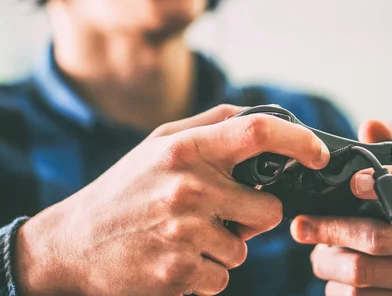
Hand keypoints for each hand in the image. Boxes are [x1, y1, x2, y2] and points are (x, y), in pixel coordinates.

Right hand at [15, 104, 330, 295]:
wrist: (73, 244)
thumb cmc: (124, 189)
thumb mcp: (159, 144)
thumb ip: (209, 125)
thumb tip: (257, 115)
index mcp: (185, 149)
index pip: (257, 133)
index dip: (299, 140)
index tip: (318, 153)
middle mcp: (188, 187)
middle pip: (269, 208)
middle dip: (255, 216)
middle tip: (221, 214)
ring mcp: (184, 232)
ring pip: (245, 248)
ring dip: (225, 245)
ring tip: (186, 236)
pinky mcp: (180, 273)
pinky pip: (224, 276)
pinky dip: (207, 272)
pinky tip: (176, 258)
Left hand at [290, 120, 391, 295]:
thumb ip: (385, 150)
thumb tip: (372, 125)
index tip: (354, 182)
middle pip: (381, 237)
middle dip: (333, 229)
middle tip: (301, 224)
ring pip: (364, 271)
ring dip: (328, 260)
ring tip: (317, 249)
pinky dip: (338, 286)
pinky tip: (334, 274)